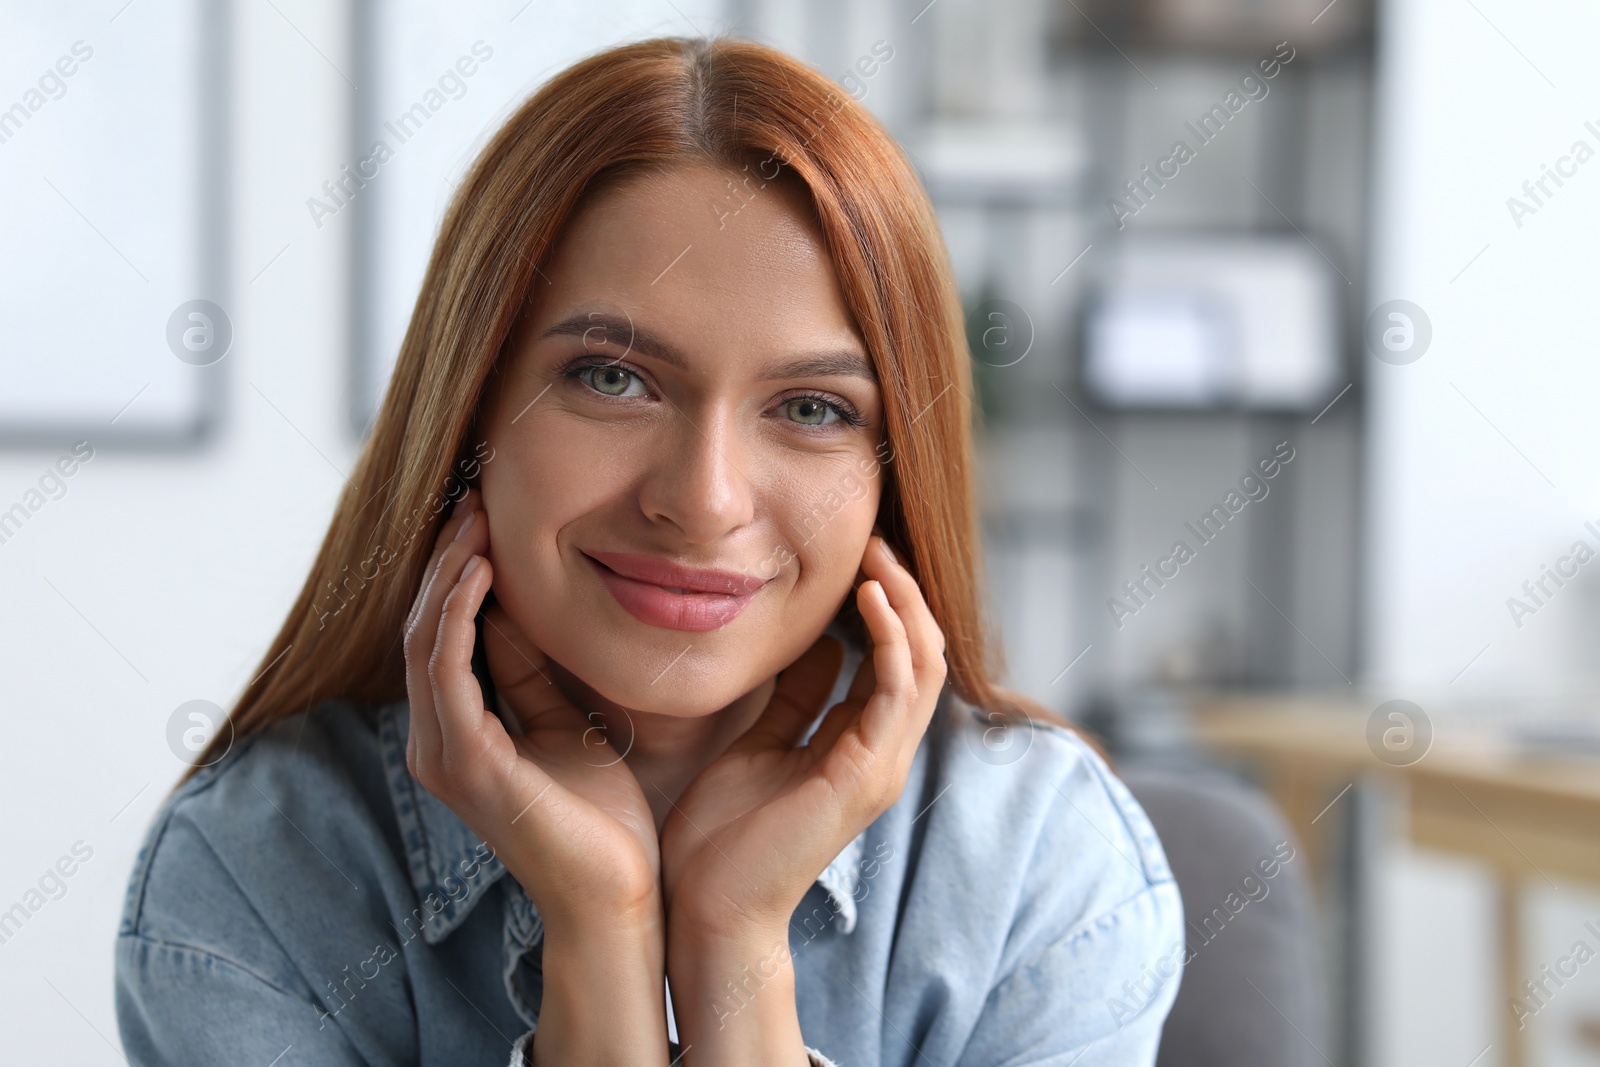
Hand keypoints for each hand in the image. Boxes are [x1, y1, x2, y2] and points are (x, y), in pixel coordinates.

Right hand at [402, 487, 659, 926]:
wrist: (622, 895)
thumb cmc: (608, 817)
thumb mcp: (570, 722)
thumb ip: (537, 672)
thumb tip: (524, 609)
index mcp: (459, 734)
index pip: (439, 635)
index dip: (456, 573)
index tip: (486, 516)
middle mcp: (437, 742)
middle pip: (422, 627)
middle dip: (446, 560)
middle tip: (475, 500)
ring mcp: (443, 755)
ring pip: (424, 640)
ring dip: (448, 574)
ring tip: (476, 520)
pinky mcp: (466, 763)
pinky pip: (446, 670)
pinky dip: (459, 614)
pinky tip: (482, 572)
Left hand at [660, 533, 946, 937]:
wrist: (706, 908)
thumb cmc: (722, 836)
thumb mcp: (759, 743)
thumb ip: (795, 700)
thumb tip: (816, 648)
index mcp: (858, 746)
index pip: (895, 659)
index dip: (884, 602)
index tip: (857, 550)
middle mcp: (881, 752)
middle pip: (921, 654)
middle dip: (903, 590)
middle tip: (874, 536)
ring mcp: (880, 765)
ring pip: (923, 665)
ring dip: (905, 602)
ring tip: (877, 554)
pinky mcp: (866, 774)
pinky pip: (897, 690)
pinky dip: (891, 638)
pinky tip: (869, 598)